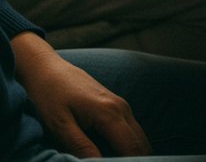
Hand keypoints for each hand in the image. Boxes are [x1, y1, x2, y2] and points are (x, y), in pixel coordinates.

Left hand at [11, 33, 150, 157]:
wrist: (46, 69)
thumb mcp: (58, 125)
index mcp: (109, 114)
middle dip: (138, 159)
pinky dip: (130, 145)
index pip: (132, 148)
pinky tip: (116, 154)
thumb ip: (80, 146)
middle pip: (141, 143)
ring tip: (119, 161)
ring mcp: (122, 105)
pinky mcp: (117, 105)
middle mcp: (122, 108)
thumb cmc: (48, 96)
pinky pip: (132, 130)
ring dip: (135, 153)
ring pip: (139, 137)